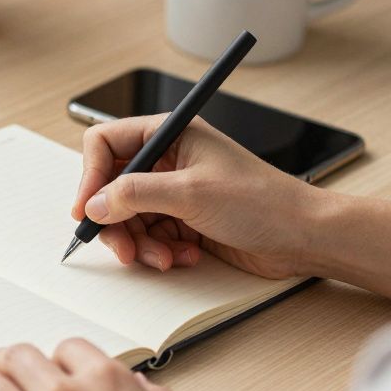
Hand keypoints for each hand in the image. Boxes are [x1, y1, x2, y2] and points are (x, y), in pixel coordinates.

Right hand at [72, 115, 317, 278]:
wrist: (303, 236)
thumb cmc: (262, 201)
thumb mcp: (191, 193)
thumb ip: (135, 194)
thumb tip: (96, 204)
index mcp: (170, 133)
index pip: (106, 143)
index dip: (91, 176)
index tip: (87, 209)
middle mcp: (168, 159)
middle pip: (112, 187)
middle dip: (115, 221)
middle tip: (123, 248)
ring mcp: (175, 191)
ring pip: (128, 218)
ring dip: (140, 243)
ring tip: (163, 258)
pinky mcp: (183, 220)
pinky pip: (150, 236)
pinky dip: (160, 251)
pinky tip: (184, 256)